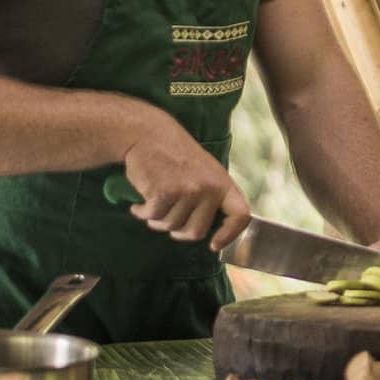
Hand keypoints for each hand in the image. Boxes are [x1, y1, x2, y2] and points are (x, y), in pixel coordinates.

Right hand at [119, 109, 251, 249]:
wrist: (150, 134)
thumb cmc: (176, 156)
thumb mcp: (205, 172)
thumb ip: (212, 198)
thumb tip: (211, 234)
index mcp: (222, 183)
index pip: (240, 215)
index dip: (229, 235)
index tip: (214, 244)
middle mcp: (209, 188)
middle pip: (196, 232)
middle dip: (178, 231)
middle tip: (168, 217)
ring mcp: (188, 190)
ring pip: (171, 227)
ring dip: (157, 219)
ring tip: (154, 200)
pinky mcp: (164, 192)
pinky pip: (152, 218)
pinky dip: (141, 212)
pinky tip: (139, 202)